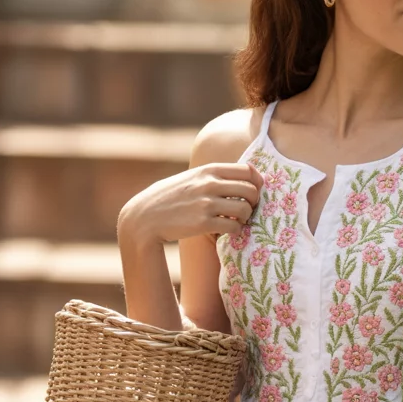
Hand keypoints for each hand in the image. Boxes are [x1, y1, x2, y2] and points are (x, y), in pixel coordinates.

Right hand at [118, 162, 264, 245]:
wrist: (145, 217)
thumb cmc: (170, 197)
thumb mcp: (191, 177)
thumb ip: (213, 176)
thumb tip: (244, 175)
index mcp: (209, 170)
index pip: (248, 170)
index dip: (257, 182)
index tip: (255, 191)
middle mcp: (209, 184)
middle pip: (251, 190)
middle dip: (254, 202)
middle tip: (247, 209)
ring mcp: (206, 203)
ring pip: (245, 209)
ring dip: (246, 218)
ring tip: (238, 221)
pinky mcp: (203, 223)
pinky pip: (234, 227)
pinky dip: (236, 230)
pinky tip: (228, 230)